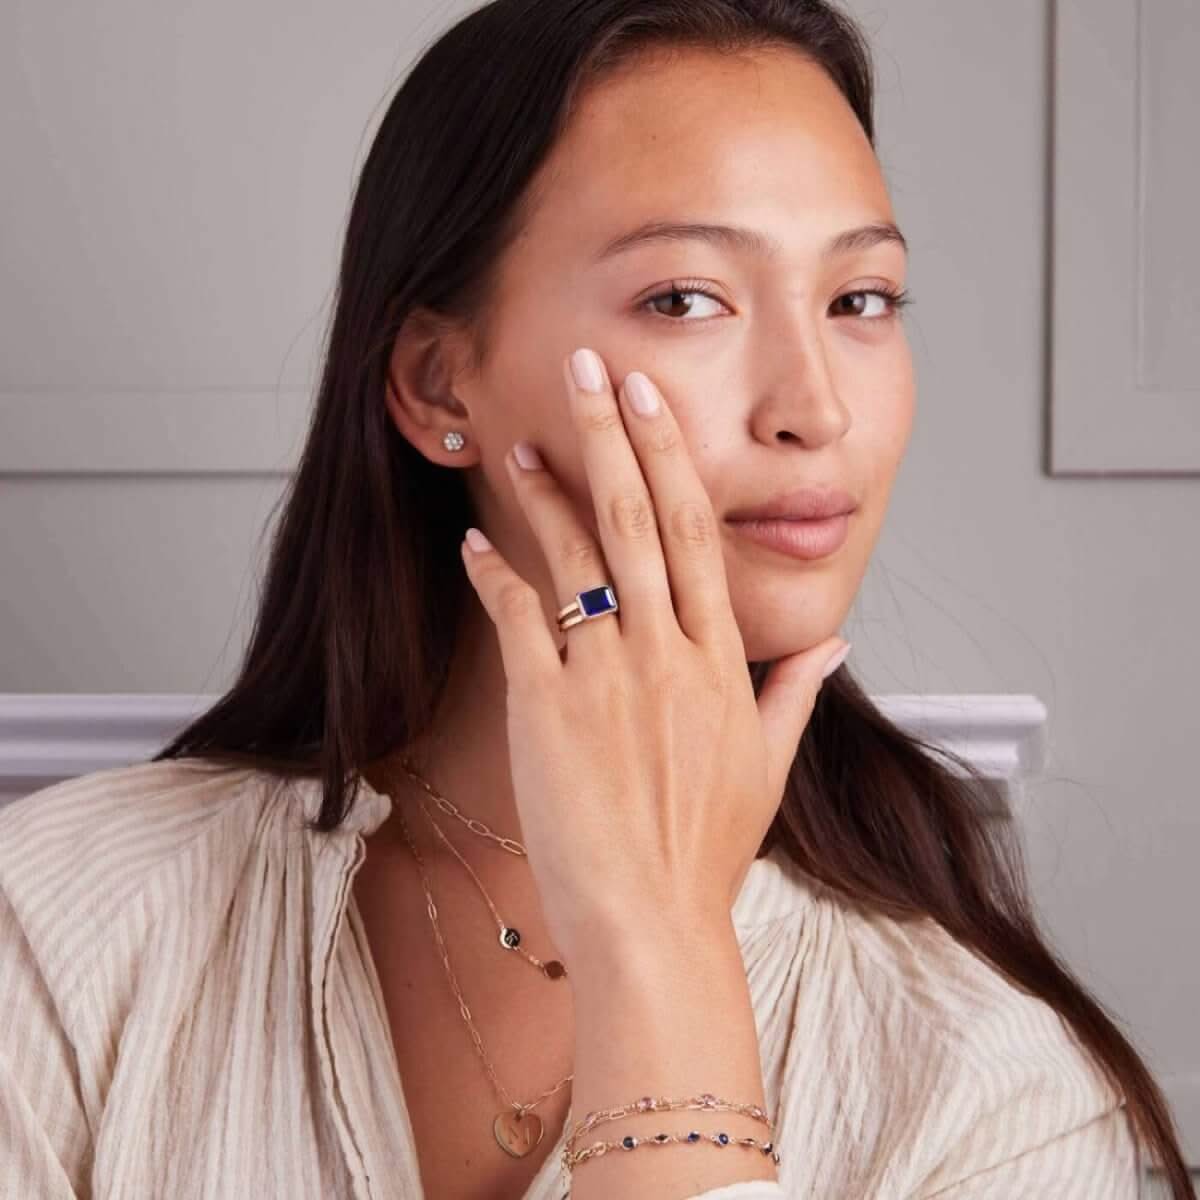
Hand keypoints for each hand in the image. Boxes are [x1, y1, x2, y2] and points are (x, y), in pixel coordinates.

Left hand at [460, 347, 848, 967]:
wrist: (653, 922)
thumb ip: (797, 694)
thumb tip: (834, 646)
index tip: (652, 404)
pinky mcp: (549, 710)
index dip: (671, 460)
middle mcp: (667, 654)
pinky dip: (496, 576)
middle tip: (594, 372)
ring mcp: (607, 678)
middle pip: (641, 522)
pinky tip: (476, 541)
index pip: (696, 535)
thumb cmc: (706, 851)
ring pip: (578, 560)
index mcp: (720, 660)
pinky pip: (519, 623)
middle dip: (616, 438)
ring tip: (522, 441)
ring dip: (548, 494)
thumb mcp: (769, 768)